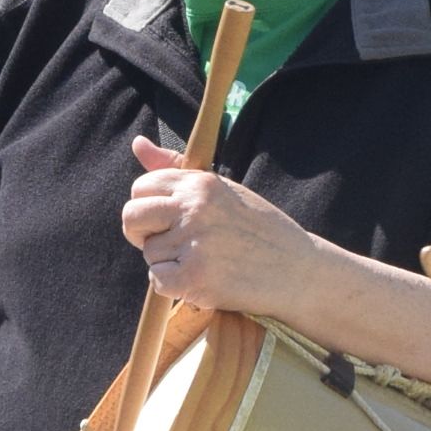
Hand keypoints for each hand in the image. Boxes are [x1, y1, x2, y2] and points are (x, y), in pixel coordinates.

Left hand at [123, 138, 327, 318]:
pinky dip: (174, 287)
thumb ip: (177, 168)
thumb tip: (137, 144)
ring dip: (168, 263)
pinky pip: (157, 281)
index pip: (142, 187)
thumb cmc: (261, 229)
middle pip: (131, 216)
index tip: (169, 220)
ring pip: (149, 253)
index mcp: (200, 184)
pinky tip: (202, 280)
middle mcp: (193, 208)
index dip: (150, 207)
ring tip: (205, 261)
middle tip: (171, 244)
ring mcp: (193, 242)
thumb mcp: (223, 190)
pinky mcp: (193, 276)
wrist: (298, 271)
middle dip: (142, 233)